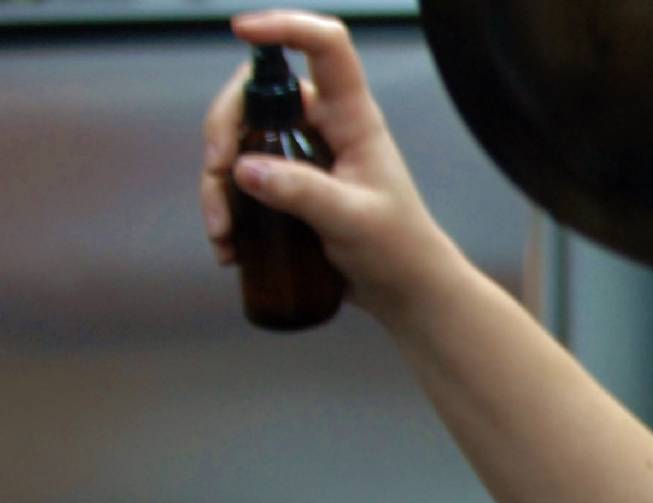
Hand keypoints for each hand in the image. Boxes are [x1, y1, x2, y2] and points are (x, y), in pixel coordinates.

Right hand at [199, 9, 465, 322]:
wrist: (404, 291)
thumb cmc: (398, 250)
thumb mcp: (354, 220)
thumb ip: (303, 193)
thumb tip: (244, 169)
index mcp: (353, 118)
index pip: (326, 48)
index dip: (287, 27)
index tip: (242, 31)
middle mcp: (323, 127)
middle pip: (256, 96)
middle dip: (223, 131)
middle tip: (216, 175)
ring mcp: (301, 156)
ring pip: (238, 144)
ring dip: (216, 185)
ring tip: (223, 235)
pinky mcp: (285, 187)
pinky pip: (240, 182)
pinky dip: (226, 211)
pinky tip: (229, 248)